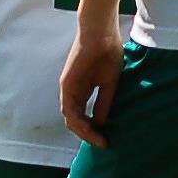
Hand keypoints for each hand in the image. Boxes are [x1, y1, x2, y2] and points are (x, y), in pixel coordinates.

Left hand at [60, 24, 124, 147]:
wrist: (101, 34)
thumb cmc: (108, 53)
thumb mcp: (110, 84)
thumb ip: (104, 103)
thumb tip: (102, 123)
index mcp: (83, 91)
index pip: (84, 117)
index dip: (94, 130)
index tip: (107, 141)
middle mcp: (73, 92)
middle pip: (76, 121)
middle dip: (88, 135)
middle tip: (103, 144)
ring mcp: (68, 89)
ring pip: (71, 119)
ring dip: (83, 132)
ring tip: (98, 140)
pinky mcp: (67, 85)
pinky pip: (69, 109)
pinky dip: (79, 122)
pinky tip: (91, 129)